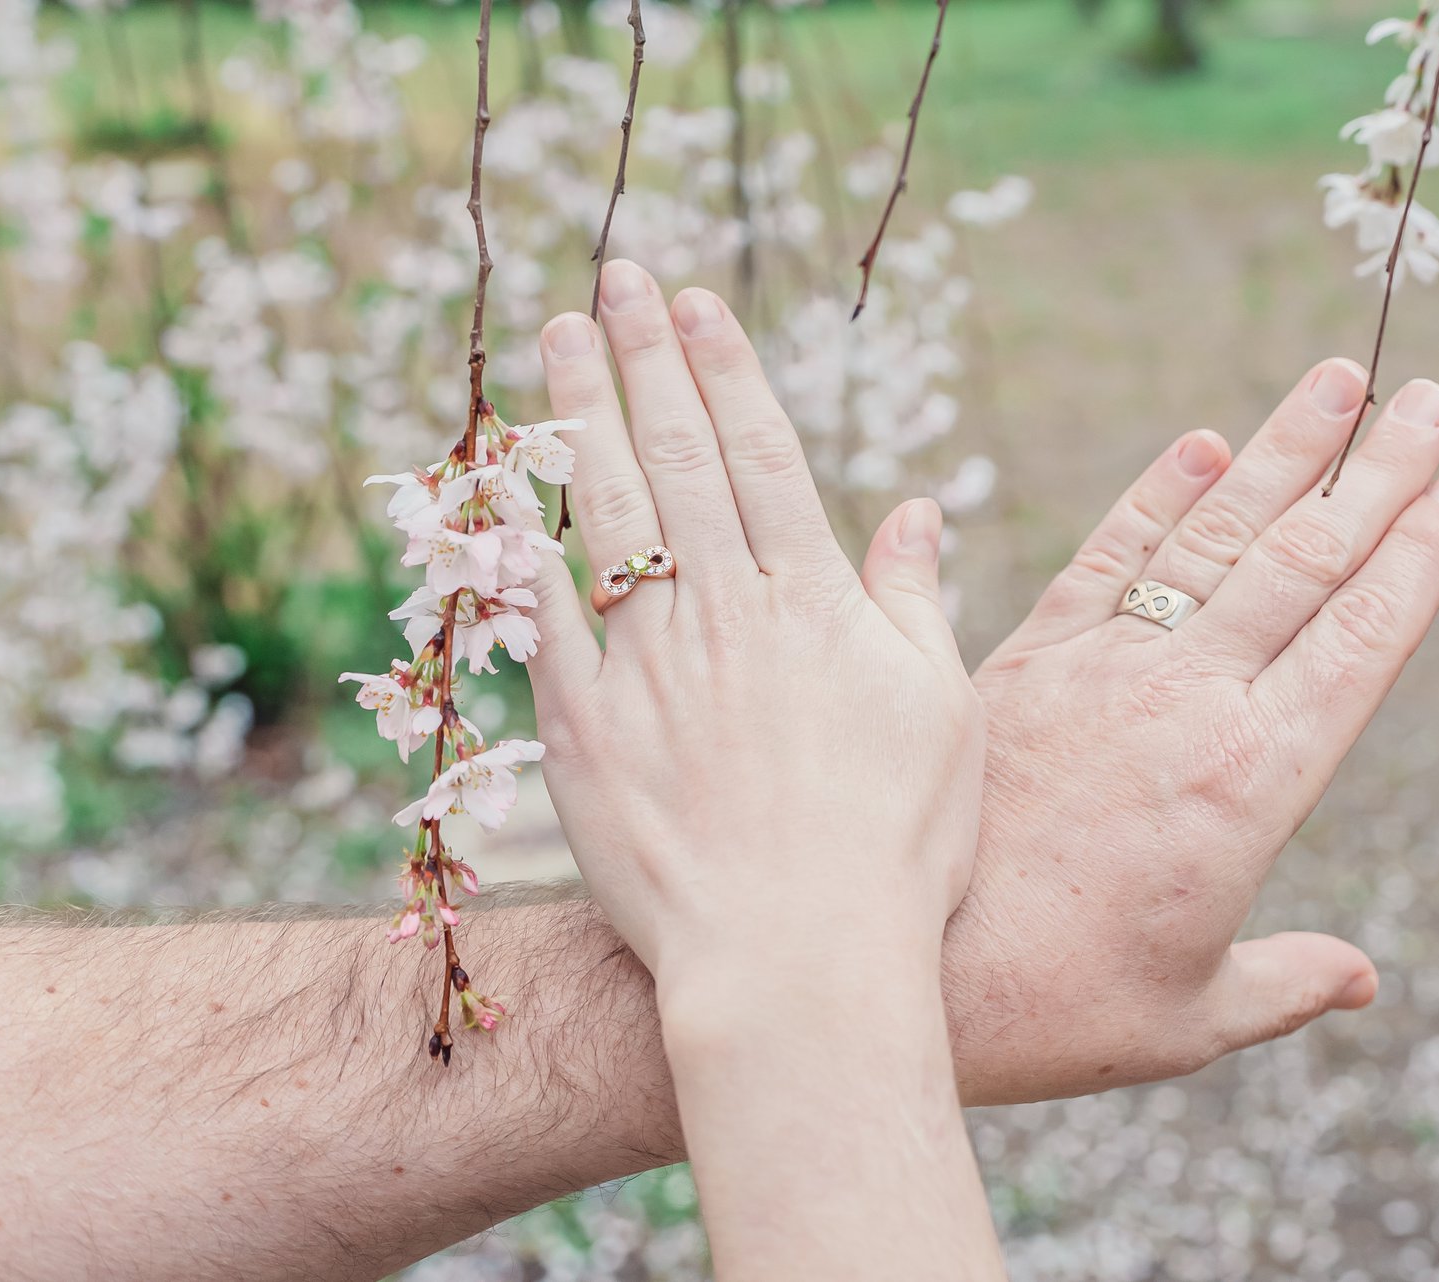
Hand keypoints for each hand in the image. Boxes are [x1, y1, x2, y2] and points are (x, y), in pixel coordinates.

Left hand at [515, 262, 981, 991]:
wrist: (799, 964)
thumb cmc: (895, 850)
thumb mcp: (940, 715)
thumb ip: (913, 602)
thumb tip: (914, 507)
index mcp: (813, 604)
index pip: (760, 455)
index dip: (726, 369)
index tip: (696, 300)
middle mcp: (724, 614)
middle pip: (676, 458)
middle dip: (645, 357)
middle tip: (616, 276)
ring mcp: (646, 669)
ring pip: (606, 515)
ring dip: (580, 417)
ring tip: (557, 341)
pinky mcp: (583, 731)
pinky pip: (540, 620)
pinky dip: (516, 549)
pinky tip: (497, 488)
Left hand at [943, 363, 1438, 1102]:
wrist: (913, 978)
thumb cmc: (1060, 1010)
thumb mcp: (1195, 1017)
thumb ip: (1287, 982)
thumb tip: (1363, 982)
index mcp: (1253, 782)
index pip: (1360, 639)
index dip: (1418, 558)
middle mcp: (1189, 705)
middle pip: (1303, 566)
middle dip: (1374, 475)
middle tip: (1434, 397)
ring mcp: (1104, 671)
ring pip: (1214, 539)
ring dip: (1282, 453)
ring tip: (1342, 379)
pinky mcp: (1027, 662)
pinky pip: (1105, 559)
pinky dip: (1155, 498)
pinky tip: (1201, 443)